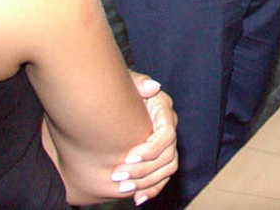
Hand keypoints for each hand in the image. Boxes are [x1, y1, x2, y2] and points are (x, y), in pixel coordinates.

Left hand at [111, 72, 177, 204]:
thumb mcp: (126, 82)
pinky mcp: (159, 157)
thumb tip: (153, 87)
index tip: (128, 157)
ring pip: (167, 169)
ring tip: (123, 189)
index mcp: (163, 110)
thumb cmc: (118, 90)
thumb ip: (138, 83)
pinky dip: (152, 189)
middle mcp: (168, 128)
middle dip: (143, 170)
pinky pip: (163, 177)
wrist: (111, 100)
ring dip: (146, 182)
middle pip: (167, 156)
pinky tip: (137, 199)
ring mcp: (166, 144)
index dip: (150, 149)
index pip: (167, 134)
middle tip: (118, 177)